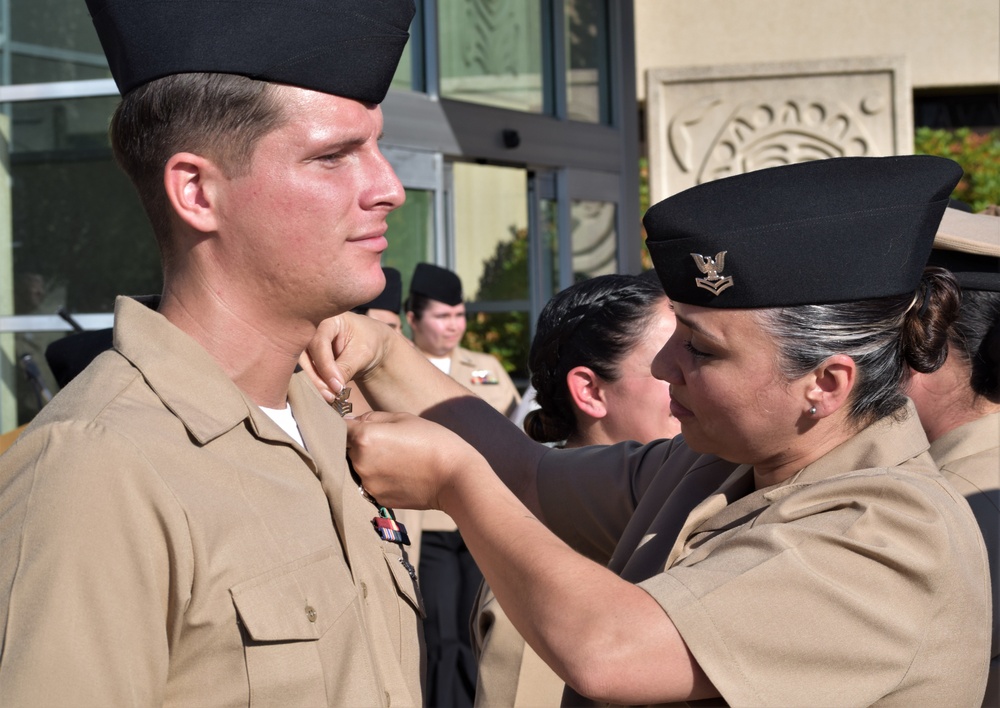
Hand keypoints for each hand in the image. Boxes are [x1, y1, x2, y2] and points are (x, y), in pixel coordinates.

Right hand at [300, 312, 392, 402]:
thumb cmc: (369, 342)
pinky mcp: (306, 354)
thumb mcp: (362, 354)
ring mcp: (307, 340)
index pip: (319, 342)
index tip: (337, 385)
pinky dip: (315, 382)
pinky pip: (305, 369)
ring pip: (301, 363)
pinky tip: (326, 393)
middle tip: (330, 395)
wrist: (371, 344)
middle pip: (304, 353)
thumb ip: (346, 367)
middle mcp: (312, 326)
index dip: (326, 366)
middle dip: (316, 377)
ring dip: (314, 382)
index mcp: (328, 317)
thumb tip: (332, 387)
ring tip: (330, 397)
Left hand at [346, 412, 487, 511]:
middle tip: (385, 441)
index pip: (338, 427)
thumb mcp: (403, 417)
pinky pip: (369, 483)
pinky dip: (378, 477)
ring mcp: (367, 483)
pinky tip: (400, 472)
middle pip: (345, 449)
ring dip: (367, 462)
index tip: (356, 424)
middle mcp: (359, 462)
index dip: (346, 424)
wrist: (455, 477)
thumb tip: (352, 422)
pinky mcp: (377, 498)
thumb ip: (371, 417)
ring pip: (357, 467)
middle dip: (357, 444)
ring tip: (395, 458)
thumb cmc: (432, 440)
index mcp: (363, 437)